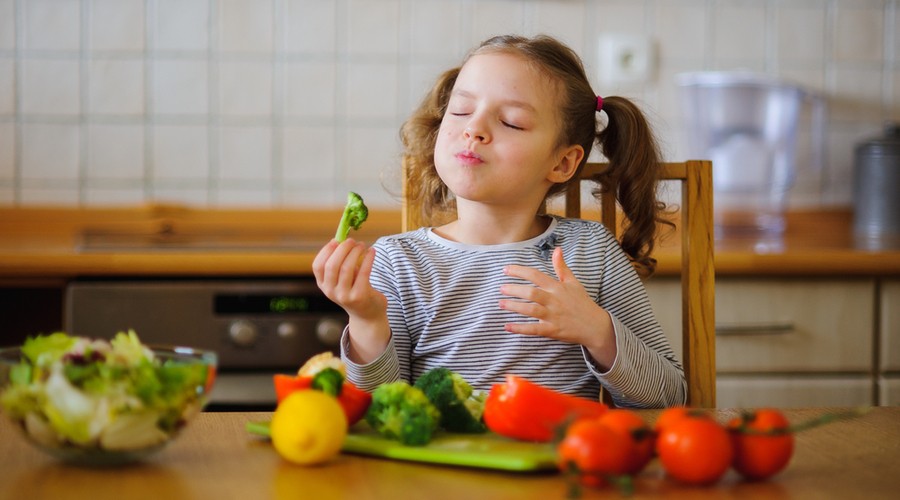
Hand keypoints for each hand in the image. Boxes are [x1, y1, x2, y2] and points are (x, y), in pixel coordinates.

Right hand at [312, 239, 389, 360]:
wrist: (367, 314)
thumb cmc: (354, 290)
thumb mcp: (342, 279)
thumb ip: (340, 262)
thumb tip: (342, 239)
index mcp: (323, 285)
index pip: (318, 266)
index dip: (326, 251)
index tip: (336, 240)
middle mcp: (330, 292)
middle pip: (332, 265)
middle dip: (342, 249)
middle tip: (352, 240)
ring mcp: (344, 296)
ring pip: (347, 268)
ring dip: (356, 252)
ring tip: (362, 245)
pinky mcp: (359, 296)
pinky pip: (364, 272)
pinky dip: (368, 258)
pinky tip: (372, 251)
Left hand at [499, 247, 615, 366]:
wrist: (594, 326)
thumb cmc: (582, 302)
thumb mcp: (573, 282)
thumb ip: (561, 267)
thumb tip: (557, 249)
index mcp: (557, 287)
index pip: (536, 275)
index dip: (520, 271)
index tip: (505, 269)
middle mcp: (554, 300)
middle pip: (532, 293)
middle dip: (514, 289)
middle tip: (501, 288)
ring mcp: (553, 316)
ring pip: (531, 310)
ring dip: (514, 306)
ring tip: (501, 303)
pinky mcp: (552, 330)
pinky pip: (534, 329)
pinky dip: (520, 328)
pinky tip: (507, 326)